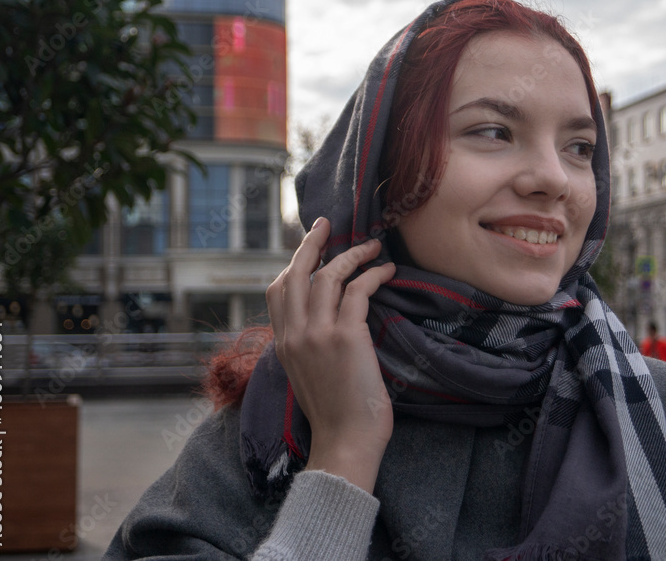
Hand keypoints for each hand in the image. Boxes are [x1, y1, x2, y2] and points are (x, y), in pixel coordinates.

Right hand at [266, 217, 395, 493]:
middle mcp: (294, 334)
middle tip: (327, 224)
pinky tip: (387, 271)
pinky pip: (357, 290)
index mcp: (282, 343)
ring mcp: (317, 333)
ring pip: (328, 275)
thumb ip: (308, 344)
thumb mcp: (308, 374)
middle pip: (297, 272)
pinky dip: (373, 274)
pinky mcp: (345, 336)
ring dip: (352, 255)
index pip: (278, 290)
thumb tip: (323, 321)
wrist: (345, 441)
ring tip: (373, 247)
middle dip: (312, 243)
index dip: (294, 263)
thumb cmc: (335, 413)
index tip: (311, 248)